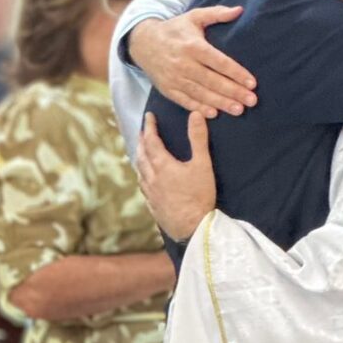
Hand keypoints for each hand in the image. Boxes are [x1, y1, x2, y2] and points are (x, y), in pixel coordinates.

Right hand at [129, 7, 257, 118]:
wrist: (143, 42)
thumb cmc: (175, 30)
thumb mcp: (194, 16)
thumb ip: (217, 13)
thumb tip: (239, 10)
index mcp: (193, 46)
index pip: (219, 62)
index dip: (236, 73)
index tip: (252, 83)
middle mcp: (183, 63)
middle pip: (212, 80)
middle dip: (233, 92)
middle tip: (252, 101)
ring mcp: (174, 78)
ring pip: (201, 93)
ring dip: (221, 103)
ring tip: (239, 110)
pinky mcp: (167, 89)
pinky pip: (185, 101)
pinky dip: (199, 109)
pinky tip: (214, 114)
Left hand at [136, 112, 216, 241]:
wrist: (193, 227)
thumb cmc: (199, 195)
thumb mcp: (202, 164)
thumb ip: (198, 139)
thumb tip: (195, 114)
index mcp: (162, 165)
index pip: (152, 140)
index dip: (150, 127)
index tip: (149, 116)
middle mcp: (151, 177)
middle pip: (141, 155)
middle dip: (142, 140)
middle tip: (143, 131)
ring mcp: (150, 193)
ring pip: (139, 170)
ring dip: (139, 157)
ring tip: (141, 151)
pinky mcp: (152, 205)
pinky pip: (143, 186)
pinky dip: (142, 175)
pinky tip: (145, 179)